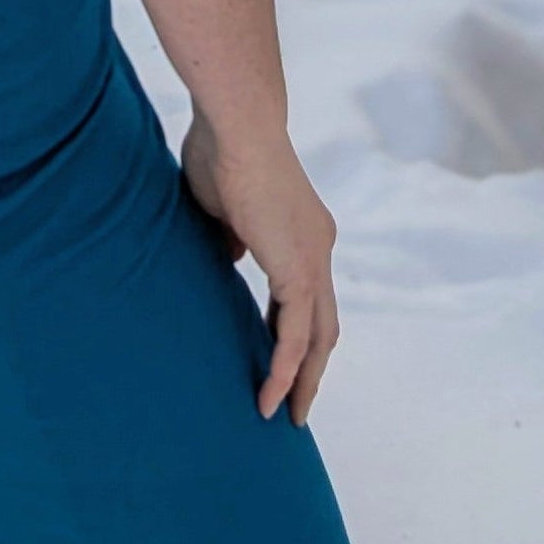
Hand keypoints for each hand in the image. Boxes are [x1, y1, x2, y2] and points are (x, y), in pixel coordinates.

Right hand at [179, 106, 341, 426]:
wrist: (236, 127)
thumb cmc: (220, 151)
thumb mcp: (223, 205)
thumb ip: (231, 237)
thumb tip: (230, 260)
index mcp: (305, 232)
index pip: (305, 295)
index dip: (293, 331)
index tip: (278, 361)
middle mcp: (319, 247)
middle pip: (323, 325)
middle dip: (309, 368)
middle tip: (294, 405)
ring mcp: (315, 259)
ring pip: (317, 337)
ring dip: (303, 379)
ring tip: (285, 415)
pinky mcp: (299, 270)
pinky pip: (294, 334)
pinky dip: (284, 369)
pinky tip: (269, 397)